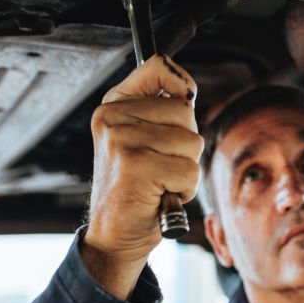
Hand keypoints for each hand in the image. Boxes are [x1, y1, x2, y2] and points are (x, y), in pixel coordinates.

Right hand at [83, 55, 202, 298]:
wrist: (114, 235)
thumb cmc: (135, 188)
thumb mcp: (144, 139)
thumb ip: (161, 110)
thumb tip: (187, 90)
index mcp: (113, 105)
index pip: (158, 66)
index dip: (182, 84)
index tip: (184, 100)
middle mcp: (111, 117)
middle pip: (186, 111)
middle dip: (186, 144)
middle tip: (160, 166)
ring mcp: (120, 140)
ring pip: (192, 143)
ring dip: (185, 169)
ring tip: (158, 182)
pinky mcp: (134, 165)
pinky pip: (189, 170)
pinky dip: (184, 189)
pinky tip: (159, 196)